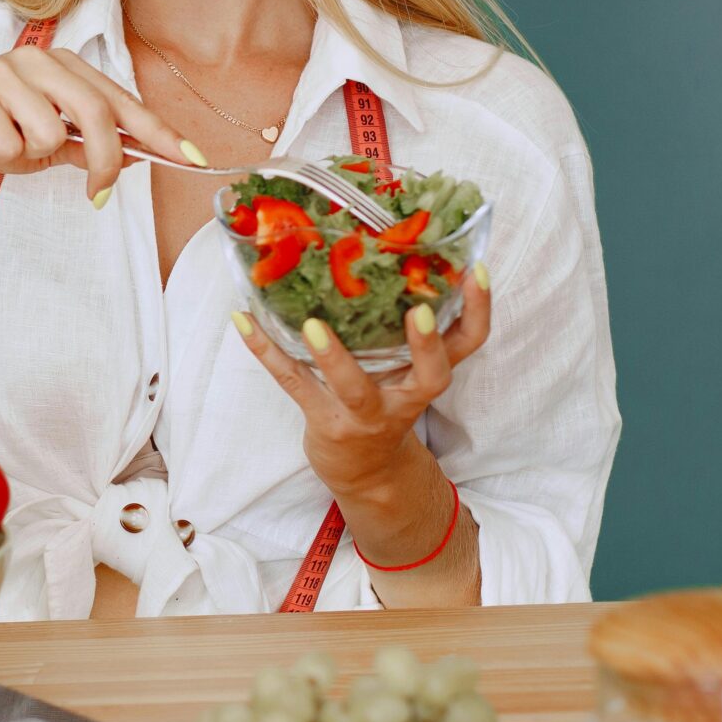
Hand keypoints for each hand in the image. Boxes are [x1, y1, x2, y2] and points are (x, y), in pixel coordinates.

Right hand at [0, 45, 191, 202]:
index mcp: (62, 66)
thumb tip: (139, 154)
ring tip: (4, 144)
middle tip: (96, 194)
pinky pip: (7, 141)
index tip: (192, 158)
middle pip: (95, 113)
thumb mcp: (42, 144)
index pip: (120, 100)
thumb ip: (87, 145)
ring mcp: (2, 70)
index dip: (158, 131)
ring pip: (49, 132)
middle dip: (103, 162)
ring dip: (29, 153)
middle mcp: (37, 59)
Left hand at [230, 267, 492, 497]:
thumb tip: (400, 249)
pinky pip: (293, 382)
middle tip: (417, 309)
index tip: (477, 269)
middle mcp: (404, 397)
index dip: (479, 309)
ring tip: (312, 324)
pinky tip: (242, 320)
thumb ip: (409, 325)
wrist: (367, 472)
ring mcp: (363, 414)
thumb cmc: (388, 402)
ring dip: (333, 356)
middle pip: (431, 376)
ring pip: (353, 388)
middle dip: (426, 344)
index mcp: (428, 374)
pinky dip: (265, 350)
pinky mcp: (323, 420)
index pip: (469, 343)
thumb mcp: (410, 369)